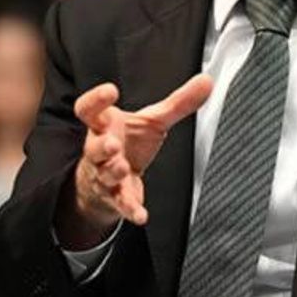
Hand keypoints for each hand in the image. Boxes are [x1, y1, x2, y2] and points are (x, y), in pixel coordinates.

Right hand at [62, 74, 212, 244]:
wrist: (115, 175)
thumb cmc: (130, 141)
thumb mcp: (154, 119)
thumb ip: (179, 102)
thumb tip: (206, 81)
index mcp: (104, 124)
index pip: (89, 109)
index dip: (97, 99)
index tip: (111, 90)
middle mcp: (99, 149)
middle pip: (93, 147)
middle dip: (102, 145)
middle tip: (112, 142)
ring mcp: (105, 174)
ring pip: (104, 174)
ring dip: (113, 172)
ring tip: (122, 167)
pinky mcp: (116, 196)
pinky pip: (121, 203)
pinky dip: (130, 209)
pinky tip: (141, 214)